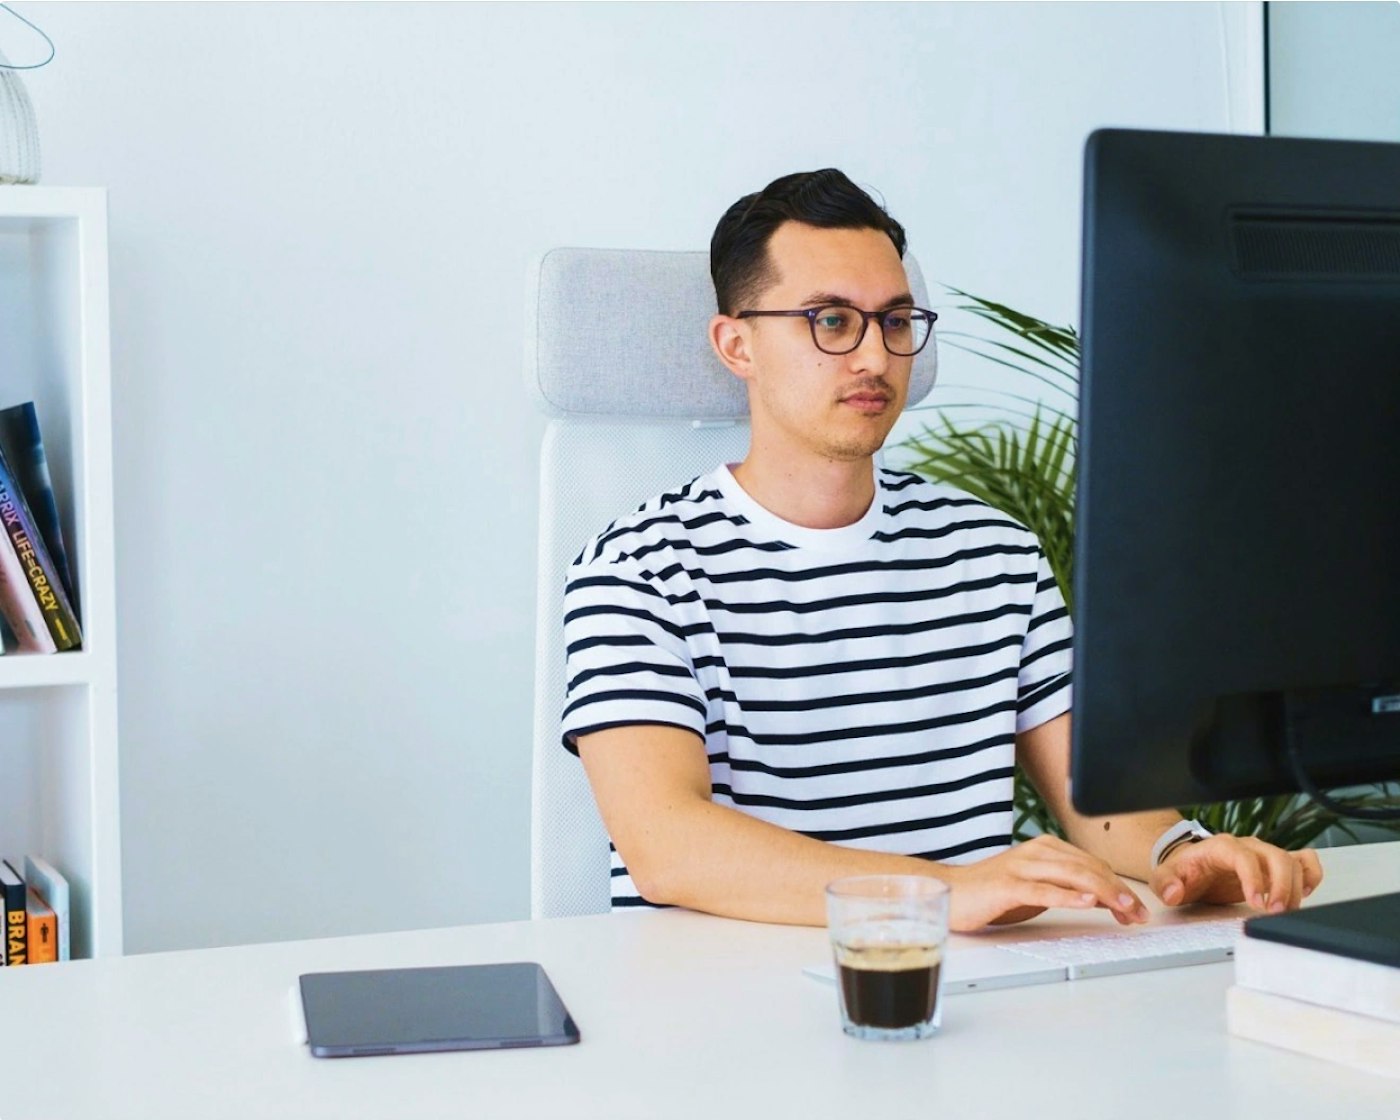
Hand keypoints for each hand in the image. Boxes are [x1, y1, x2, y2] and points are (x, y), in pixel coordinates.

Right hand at [945, 835, 1151, 931]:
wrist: (951, 891)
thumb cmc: (992, 892)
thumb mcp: (1037, 888)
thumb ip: (1067, 888)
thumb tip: (1104, 899)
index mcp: (1045, 848)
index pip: (1092, 864)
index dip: (1119, 885)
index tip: (1137, 909)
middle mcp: (1036, 852)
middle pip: (1088, 867)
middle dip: (1119, 891)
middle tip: (1140, 913)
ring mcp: (1021, 867)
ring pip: (1072, 875)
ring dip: (1104, 892)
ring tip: (1126, 908)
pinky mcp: (1007, 886)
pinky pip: (1043, 890)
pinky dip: (1069, 896)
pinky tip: (1087, 902)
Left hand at [1150, 835, 1323, 912]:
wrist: (1191, 867)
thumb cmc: (1183, 872)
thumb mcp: (1164, 877)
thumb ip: (1166, 884)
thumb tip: (1174, 892)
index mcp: (1220, 847)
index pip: (1244, 857)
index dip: (1254, 879)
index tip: (1256, 903)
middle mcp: (1247, 847)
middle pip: (1276, 856)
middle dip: (1282, 885)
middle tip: (1276, 912)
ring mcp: (1263, 854)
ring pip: (1292, 861)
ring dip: (1296, 887)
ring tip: (1287, 911)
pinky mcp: (1274, 865)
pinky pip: (1303, 860)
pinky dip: (1310, 875)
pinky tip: (1304, 893)